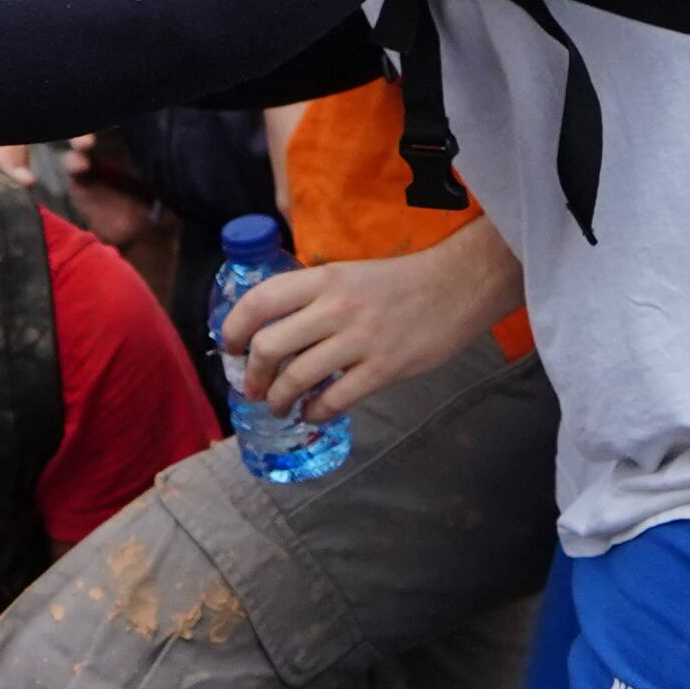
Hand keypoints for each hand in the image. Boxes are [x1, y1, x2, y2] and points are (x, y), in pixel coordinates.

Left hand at [222, 218, 520, 422]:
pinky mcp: (385, 368)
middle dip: (252, 374)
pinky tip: (312, 414)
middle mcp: (335, 307)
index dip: (233, 329)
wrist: (458, 285)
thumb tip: (269, 329)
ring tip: (278, 405)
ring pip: (297, 378)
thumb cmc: (398, 282)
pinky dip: (315, 413)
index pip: (259, 302)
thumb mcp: (347, 274)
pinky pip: (335, 400)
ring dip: (278, 399)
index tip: (231, 348)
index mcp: (323, 280)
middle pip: (270, 346)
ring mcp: (360, 340)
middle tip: (252, 387)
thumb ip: (311, 297)